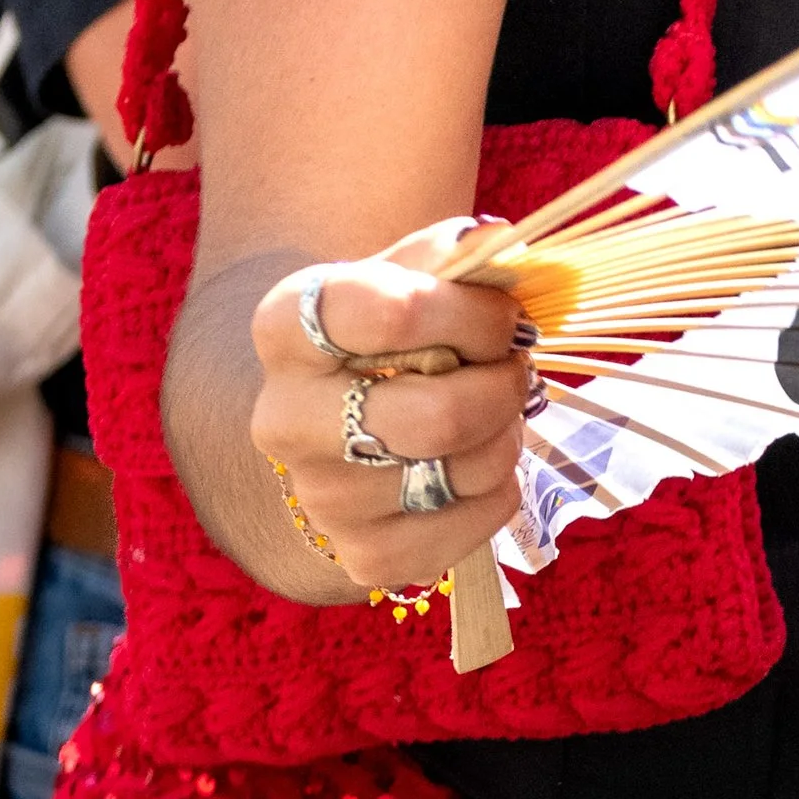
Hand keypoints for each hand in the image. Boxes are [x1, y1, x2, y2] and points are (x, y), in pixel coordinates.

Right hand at [249, 227, 526, 593]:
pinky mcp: (362, 556)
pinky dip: (499, 492)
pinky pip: (469, 525)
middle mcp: (284, 419)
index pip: (391, 314)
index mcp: (284, 328)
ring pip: (460, 472)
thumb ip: (453, 254)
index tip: (502, 315)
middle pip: (435, 416)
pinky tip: (480, 466)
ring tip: (494, 414)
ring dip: (505, 436)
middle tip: (514, 368)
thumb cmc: (390, 336)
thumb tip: (493, 243)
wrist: (345, 419)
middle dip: (502, 387)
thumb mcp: (408, 277)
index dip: (473, 315)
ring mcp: (320, 495)